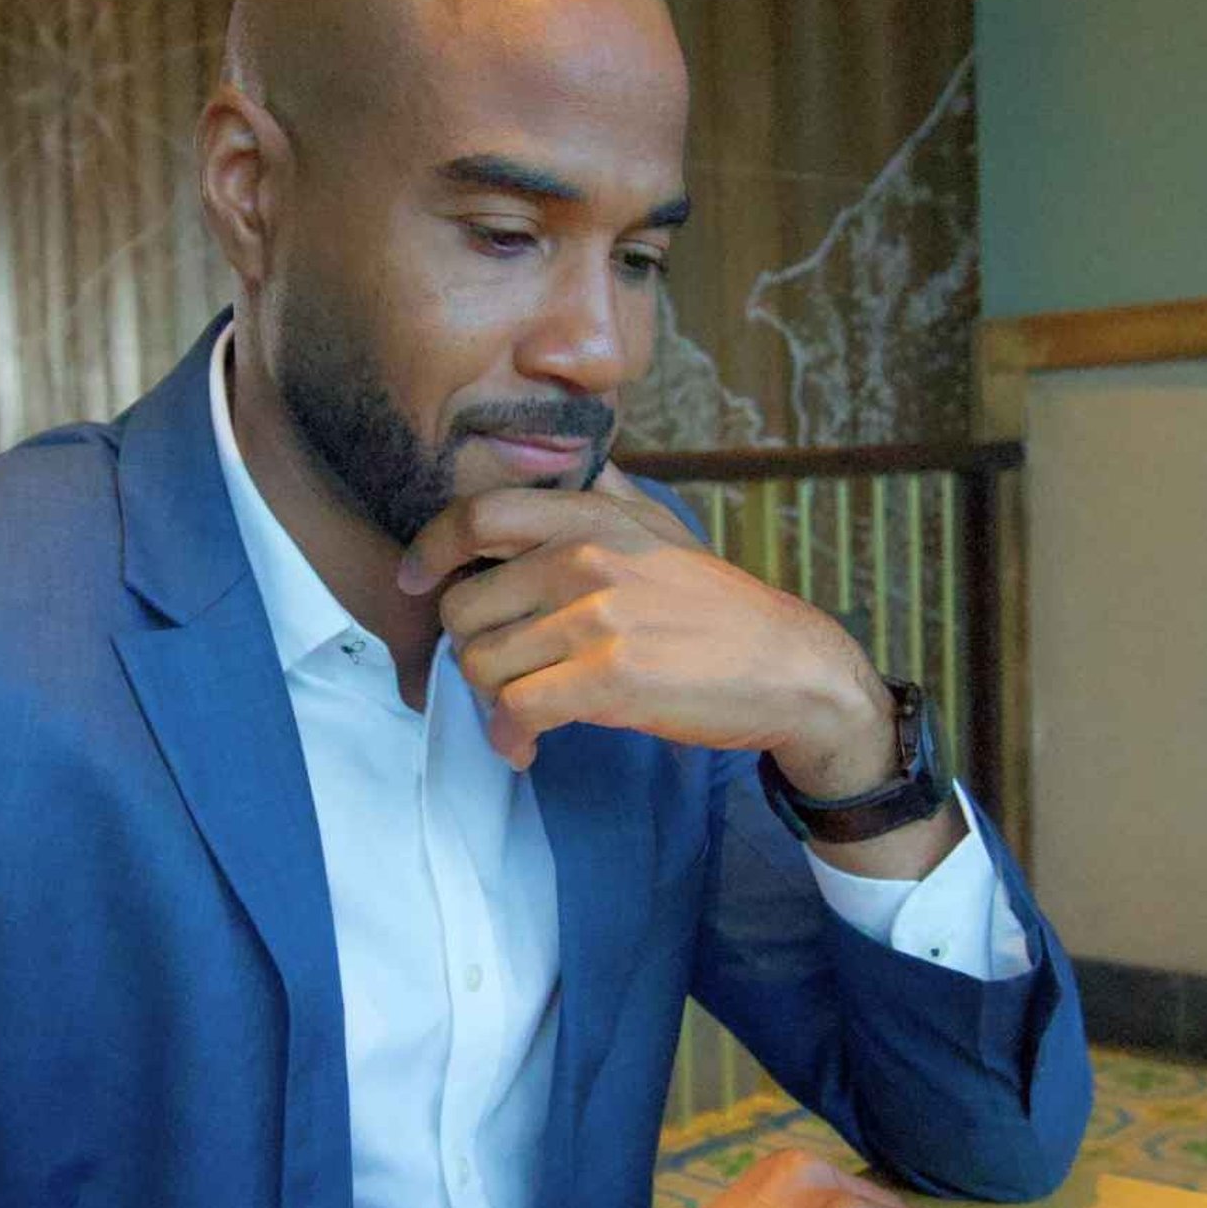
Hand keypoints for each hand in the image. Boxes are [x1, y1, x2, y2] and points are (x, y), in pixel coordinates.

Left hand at [398, 467, 896, 784]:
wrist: (789, 667)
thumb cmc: (717, 607)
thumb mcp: (661, 528)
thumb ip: (606, 495)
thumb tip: (573, 461)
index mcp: (592, 515)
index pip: (478, 514)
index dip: (430, 549)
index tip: (416, 579)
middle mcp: (585, 556)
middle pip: (464, 607)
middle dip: (472, 649)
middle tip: (504, 671)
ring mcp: (596, 617)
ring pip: (482, 664)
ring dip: (491, 700)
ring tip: (523, 711)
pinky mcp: (608, 678)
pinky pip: (516, 710)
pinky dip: (509, 737)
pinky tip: (526, 746)